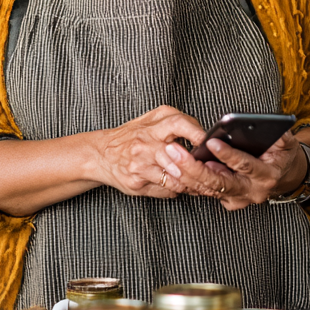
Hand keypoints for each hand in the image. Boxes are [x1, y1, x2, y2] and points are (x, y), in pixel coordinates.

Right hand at [88, 105, 207, 199]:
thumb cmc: (130, 136)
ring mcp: (140, 164)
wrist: (100, 154)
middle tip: (207, 168)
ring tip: (197, 180)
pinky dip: (176, 189)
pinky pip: (165, 189)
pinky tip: (180, 185)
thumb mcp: (150, 120)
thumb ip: (175, 123)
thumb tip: (203, 134)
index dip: (196, 133)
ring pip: (174, 176)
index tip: (208, 142)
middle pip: (177, 154)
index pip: (179, 123)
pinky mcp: (136, 182)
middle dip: (194, 164)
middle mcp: (145, 143)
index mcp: (152, 125)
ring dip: (189, 180)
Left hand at [155, 130, 308, 210]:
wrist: (285, 177)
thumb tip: (262, 123)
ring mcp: (239, 199)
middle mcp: (252, 191)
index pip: (244, 166)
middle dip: (194, 167)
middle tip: (175, 151)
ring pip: (208, 189)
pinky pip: (206, 192)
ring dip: (187, 174)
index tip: (211, 142)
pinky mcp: (229, 201)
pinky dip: (190, 181)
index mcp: (267, 175)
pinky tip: (174, 168)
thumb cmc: (283, 155)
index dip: (228, 155)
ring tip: (170, 155)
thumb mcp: (287, 142)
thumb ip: (279, 134)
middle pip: (219, 183)